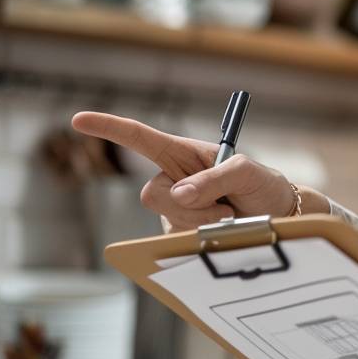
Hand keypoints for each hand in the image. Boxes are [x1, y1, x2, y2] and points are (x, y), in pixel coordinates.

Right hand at [71, 111, 321, 229]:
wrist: (279, 218)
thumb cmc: (264, 186)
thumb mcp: (247, 173)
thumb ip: (213, 178)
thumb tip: (178, 194)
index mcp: (184, 154)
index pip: (140, 138)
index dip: (109, 128)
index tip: (78, 120)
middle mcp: (174, 179)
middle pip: (152, 194)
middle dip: (187, 206)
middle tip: (223, 207)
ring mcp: (175, 208)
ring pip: (167, 219)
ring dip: (201, 222)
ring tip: (229, 215)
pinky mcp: (180, 232)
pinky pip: (177, 238)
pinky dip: (202, 236)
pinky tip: (222, 229)